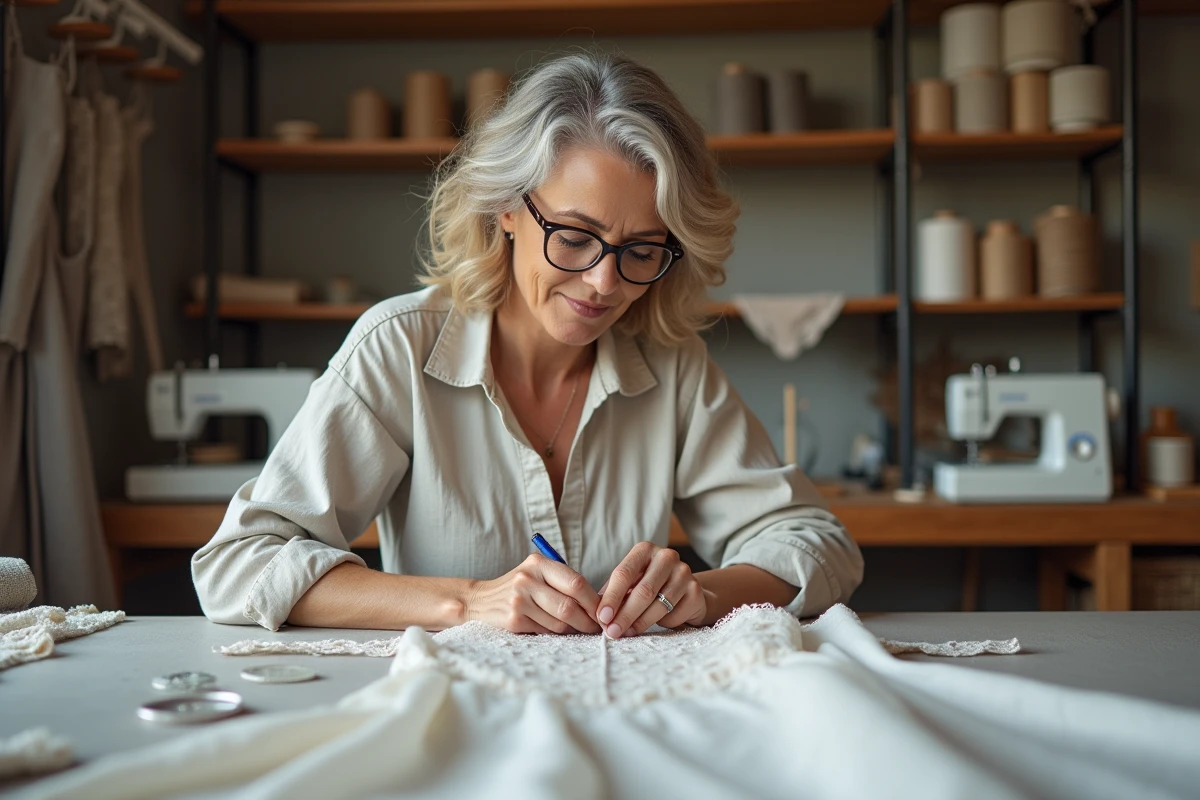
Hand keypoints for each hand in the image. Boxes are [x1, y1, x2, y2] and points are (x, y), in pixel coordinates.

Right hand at [465, 554, 601, 634]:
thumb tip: (599, 605)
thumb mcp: (537, 573)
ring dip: (571, 629)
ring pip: (559, 622)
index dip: (593, 601)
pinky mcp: (513, 620)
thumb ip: (563, 582)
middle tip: (595, 627)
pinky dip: (553, 633)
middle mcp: (527, 578)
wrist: (480, 599)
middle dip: (587, 620)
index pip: (576, 582)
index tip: (602, 611)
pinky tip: (550, 628)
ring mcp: (518, 600)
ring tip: (573, 627)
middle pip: (569, 606)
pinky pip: (545, 631)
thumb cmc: (520, 588)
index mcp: (538, 563)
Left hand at [596, 542, 708, 638]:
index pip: (623, 574)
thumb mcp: (630, 584)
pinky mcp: (696, 591)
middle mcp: (666, 556)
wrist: (685, 590)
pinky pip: (675, 614)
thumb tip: (599, 616)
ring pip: (659, 605)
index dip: (612, 598)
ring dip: (640, 623)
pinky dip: (662, 624)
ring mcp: (684, 572)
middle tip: (612, 632)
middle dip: (625, 615)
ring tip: (627, 633)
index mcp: (645, 550)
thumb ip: (614, 595)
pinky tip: (657, 625)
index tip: (602, 618)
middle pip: (643, 591)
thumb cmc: (649, 586)